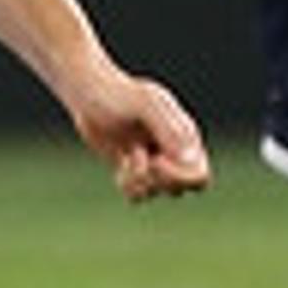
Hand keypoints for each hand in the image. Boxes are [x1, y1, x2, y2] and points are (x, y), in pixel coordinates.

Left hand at [64, 69, 212, 202]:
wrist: (88, 94)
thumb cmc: (117, 93)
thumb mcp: (144, 105)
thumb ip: (168, 129)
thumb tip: (190, 159)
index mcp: (184, 136)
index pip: (199, 175)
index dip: (180, 177)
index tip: (156, 160)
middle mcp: (173, 150)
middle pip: (182, 188)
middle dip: (159, 181)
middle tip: (141, 159)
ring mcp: (154, 160)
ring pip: (159, 192)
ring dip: (140, 182)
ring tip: (128, 159)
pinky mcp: (133, 169)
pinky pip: (139, 194)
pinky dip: (128, 186)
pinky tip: (120, 165)